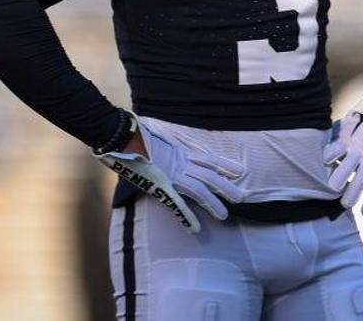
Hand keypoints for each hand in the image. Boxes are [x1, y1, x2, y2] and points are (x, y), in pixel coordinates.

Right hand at [96, 118, 242, 233]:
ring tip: (224, 216)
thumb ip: (165, 142)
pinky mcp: (160, 184)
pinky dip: (187, 216)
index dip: (223, 165)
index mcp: (179, 150)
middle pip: (209, 174)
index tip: (238, 171)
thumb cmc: (134, 135)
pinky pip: (177, 202)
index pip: (207, 158)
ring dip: (212, 203)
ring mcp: (172, 172)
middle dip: (225, 186)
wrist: (120, 136)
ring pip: (199, 188)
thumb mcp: (156, 136)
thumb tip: (166, 141)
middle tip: (242, 197)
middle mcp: (180, 161)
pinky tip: (196, 228)